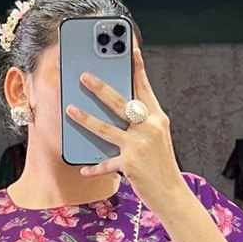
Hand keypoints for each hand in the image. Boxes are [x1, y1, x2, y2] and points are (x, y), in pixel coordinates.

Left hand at [65, 46, 184, 213]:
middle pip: (121, 103)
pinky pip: (106, 163)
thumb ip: (141, 123)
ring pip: (106, 129)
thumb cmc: (161, 165)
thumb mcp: (157, 138)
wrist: (172, 194)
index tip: (130, 47)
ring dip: (86, 118)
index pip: (144, 88)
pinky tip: (83, 168)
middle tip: (84, 76)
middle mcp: (149, 128)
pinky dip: (94, 167)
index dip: (136, 67)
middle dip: (100, 88)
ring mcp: (139, 146)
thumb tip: (118, 109)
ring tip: (70, 109)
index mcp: (157, 118)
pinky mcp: (130, 164)